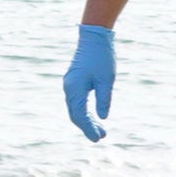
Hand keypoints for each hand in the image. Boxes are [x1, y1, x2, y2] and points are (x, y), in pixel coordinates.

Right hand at [64, 22, 115, 141]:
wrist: (94, 37)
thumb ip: (104, 99)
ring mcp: (70, 85)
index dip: (88, 128)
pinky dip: (85, 112)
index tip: (98, 139)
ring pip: (76, 109)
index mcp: (75, 88)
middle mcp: (69, 88)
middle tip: (101, 137)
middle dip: (87, 127)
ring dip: (87, 120)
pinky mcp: (74, 82)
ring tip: (101, 131)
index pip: (80, 115)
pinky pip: (77, 102)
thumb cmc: (102, 57)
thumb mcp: (107, 80)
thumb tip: (103, 117)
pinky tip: (95, 117)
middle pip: (76, 114)